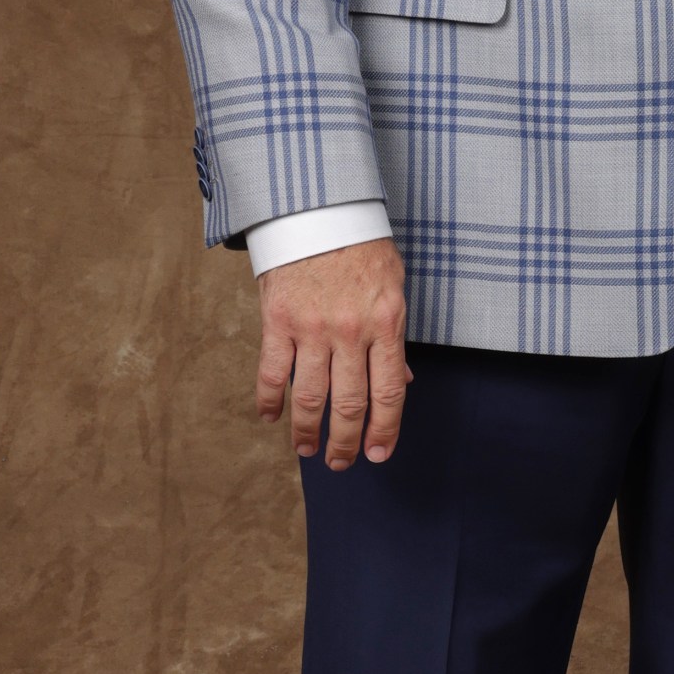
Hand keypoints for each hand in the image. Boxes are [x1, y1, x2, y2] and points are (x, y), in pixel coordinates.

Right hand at [255, 237, 410, 469]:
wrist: (320, 210)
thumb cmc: (361, 248)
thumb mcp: (393, 288)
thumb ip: (394, 337)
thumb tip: (403, 381)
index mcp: (386, 323)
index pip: (389, 391)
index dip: (384, 429)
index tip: (378, 454)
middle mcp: (351, 331)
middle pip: (350, 402)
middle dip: (346, 441)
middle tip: (342, 463)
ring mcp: (313, 328)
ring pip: (310, 396)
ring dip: (308, 431)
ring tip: (308, 450)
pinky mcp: (279, 320)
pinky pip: (273, 372)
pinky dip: (270, 400)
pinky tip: (271, 417)